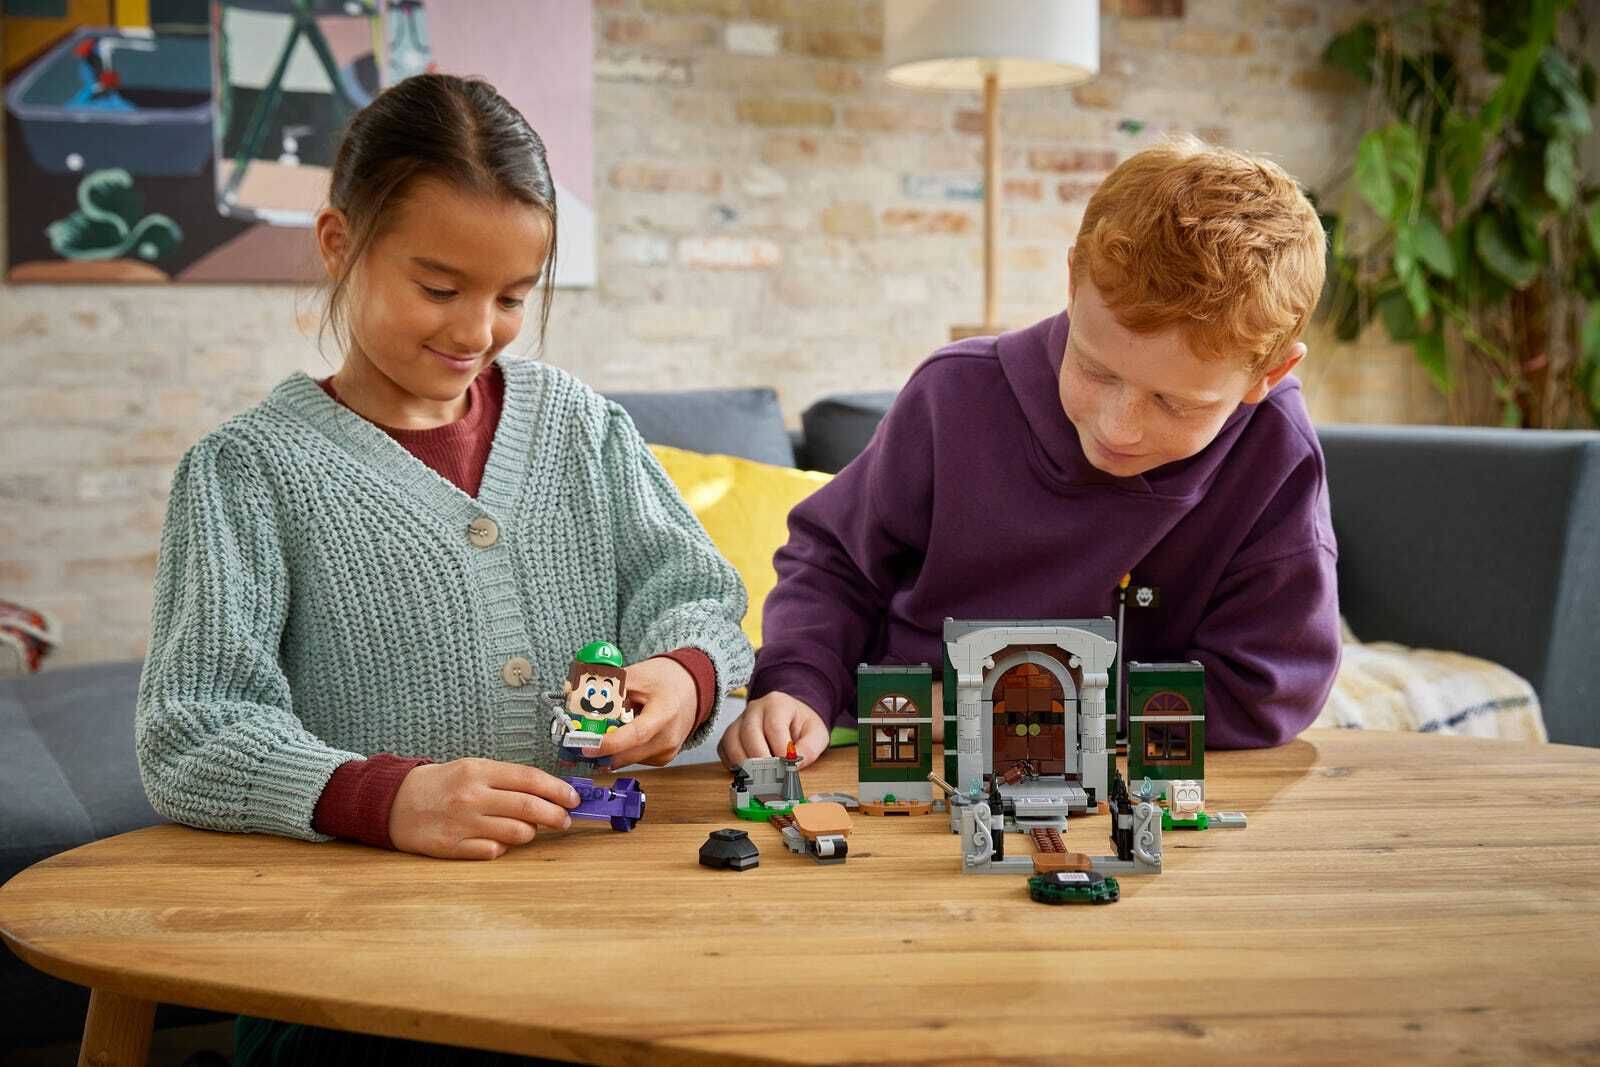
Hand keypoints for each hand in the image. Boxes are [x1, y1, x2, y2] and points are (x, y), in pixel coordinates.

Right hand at [388, 758, 579, 860]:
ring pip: (516, 833)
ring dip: (531, 833)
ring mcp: (462, 824)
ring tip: (529, 829)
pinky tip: (500, 842)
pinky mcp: (452, 848)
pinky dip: (503, 848)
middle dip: (555, 815)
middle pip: (530, 808)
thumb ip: (506, 780)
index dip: (558, 790)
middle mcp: (472, 797)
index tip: (573, 798)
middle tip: (564, 820)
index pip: (530, 779)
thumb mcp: (471, 769)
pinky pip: (493, 852)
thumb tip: (547, 792)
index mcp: (479, 771)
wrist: (392, 802)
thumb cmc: (440, 784)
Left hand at [583, 656, 697, 767]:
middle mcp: (669, 738)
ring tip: (597, 733)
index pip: (636, 735)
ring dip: (609, 751)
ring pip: (628, 760)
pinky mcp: (663, 758)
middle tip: (576, 744)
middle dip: (599, 751)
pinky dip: (621, 750)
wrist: (691, 688)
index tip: (586, 745)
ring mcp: (667, 751)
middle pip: (628, 754)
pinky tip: (622, 734)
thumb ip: (605, 686)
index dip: (609, 744)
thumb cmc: (665, 679)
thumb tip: (571, 691)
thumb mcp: (636, 675)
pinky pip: (634, 759)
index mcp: (665, 713)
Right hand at [717, 690, 829, 769]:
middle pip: (749, 734)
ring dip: (745, 765)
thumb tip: (793, 763)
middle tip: (773, 779)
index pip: (774, 727)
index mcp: (777, 703)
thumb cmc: (803, 726)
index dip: (780, 751)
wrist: (792, 718)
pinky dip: (734, 764)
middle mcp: (754, 709)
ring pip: (732, 742)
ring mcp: (739, 721)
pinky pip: (725, 750)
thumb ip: (810, 748)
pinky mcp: (730, 735)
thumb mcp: (817, 733)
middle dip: (761, 761)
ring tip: (761, 780)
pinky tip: (749, 773)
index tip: (788, 768)